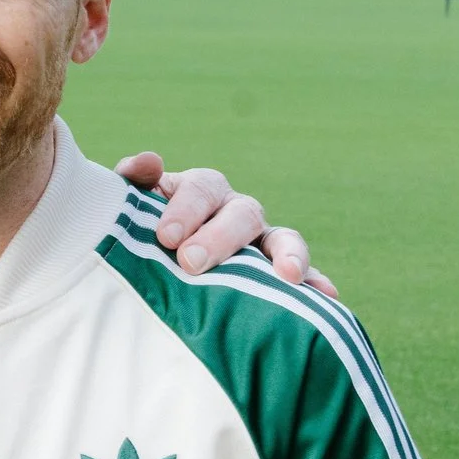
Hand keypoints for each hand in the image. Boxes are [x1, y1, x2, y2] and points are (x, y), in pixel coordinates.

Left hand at [113, 151, 340, 300]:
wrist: (154, 261)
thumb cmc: (142, 230)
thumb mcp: (131, 205)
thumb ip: (134, 181)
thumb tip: (148, 162)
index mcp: (201, 190)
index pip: (200, 189)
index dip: (185, 209)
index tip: (165, 236)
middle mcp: (235, 211)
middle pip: (240, 214)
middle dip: (219, 238)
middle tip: (191, 262)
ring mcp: (260, 240)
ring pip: (282, 238)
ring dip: (289, 253)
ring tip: (289, 275)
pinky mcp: (277, 269)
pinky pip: (303, 272)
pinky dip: (316, 281)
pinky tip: (328, 297)